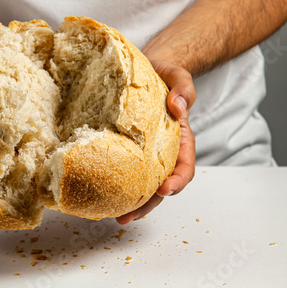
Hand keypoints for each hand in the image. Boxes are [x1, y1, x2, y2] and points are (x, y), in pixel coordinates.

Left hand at [116, 59, 195, 224]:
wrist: (148, 70)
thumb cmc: (164, 75)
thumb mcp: (178, 76)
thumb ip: (183, 89)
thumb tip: (178, 107)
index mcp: (180, 138)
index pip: (185, 166)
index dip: (177, 181)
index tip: (165, 190)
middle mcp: (163, 151)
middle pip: (161, 185)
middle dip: (148, 204)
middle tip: (128, 217)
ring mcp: (145, 153)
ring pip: (142, 184)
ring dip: (131, 203)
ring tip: (114, 216)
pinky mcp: (127, 149)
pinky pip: (123, 170)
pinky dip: (115, 185)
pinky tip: (101, 195)